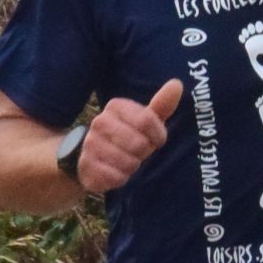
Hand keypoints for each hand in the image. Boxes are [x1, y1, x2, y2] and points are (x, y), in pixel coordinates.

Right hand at [81, 78, 183, 193]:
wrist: (94, 157)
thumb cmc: (128, 136)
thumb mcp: (146, 120)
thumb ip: (161, 104)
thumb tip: (177, 84)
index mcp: (115, 106)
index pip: (147, 120)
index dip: (158, 136)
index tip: (156, 140)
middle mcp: (99, 122)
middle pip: (138, 143)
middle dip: (144, 152)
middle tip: (139, 151)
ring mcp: (90, 144)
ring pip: (128, 162)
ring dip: (133, 166)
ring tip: (127, 161)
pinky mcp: (86, 165)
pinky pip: (115, 176)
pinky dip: (121, 178)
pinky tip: (116, 172)